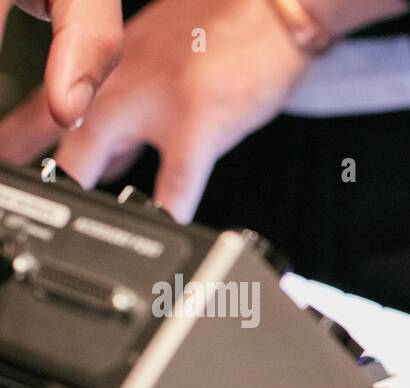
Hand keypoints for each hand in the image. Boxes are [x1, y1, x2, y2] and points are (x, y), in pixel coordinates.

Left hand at [0, 0, 310, 222]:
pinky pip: (174, 183)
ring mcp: (156, 103)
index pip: (44, 102)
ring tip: (67, 224)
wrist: (275, 11)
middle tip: (20, 196)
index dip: (19, 139)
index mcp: (110, 65)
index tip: (9, 163)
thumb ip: (131, 96)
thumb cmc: (228, 35)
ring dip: (75, 189)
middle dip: (36, 171)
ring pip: (92, 155)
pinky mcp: (199, 123)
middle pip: (56, 133)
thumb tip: (109, 150)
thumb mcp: (160, 54)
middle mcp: (122, 81)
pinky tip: (159, 234)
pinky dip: (164, 214)